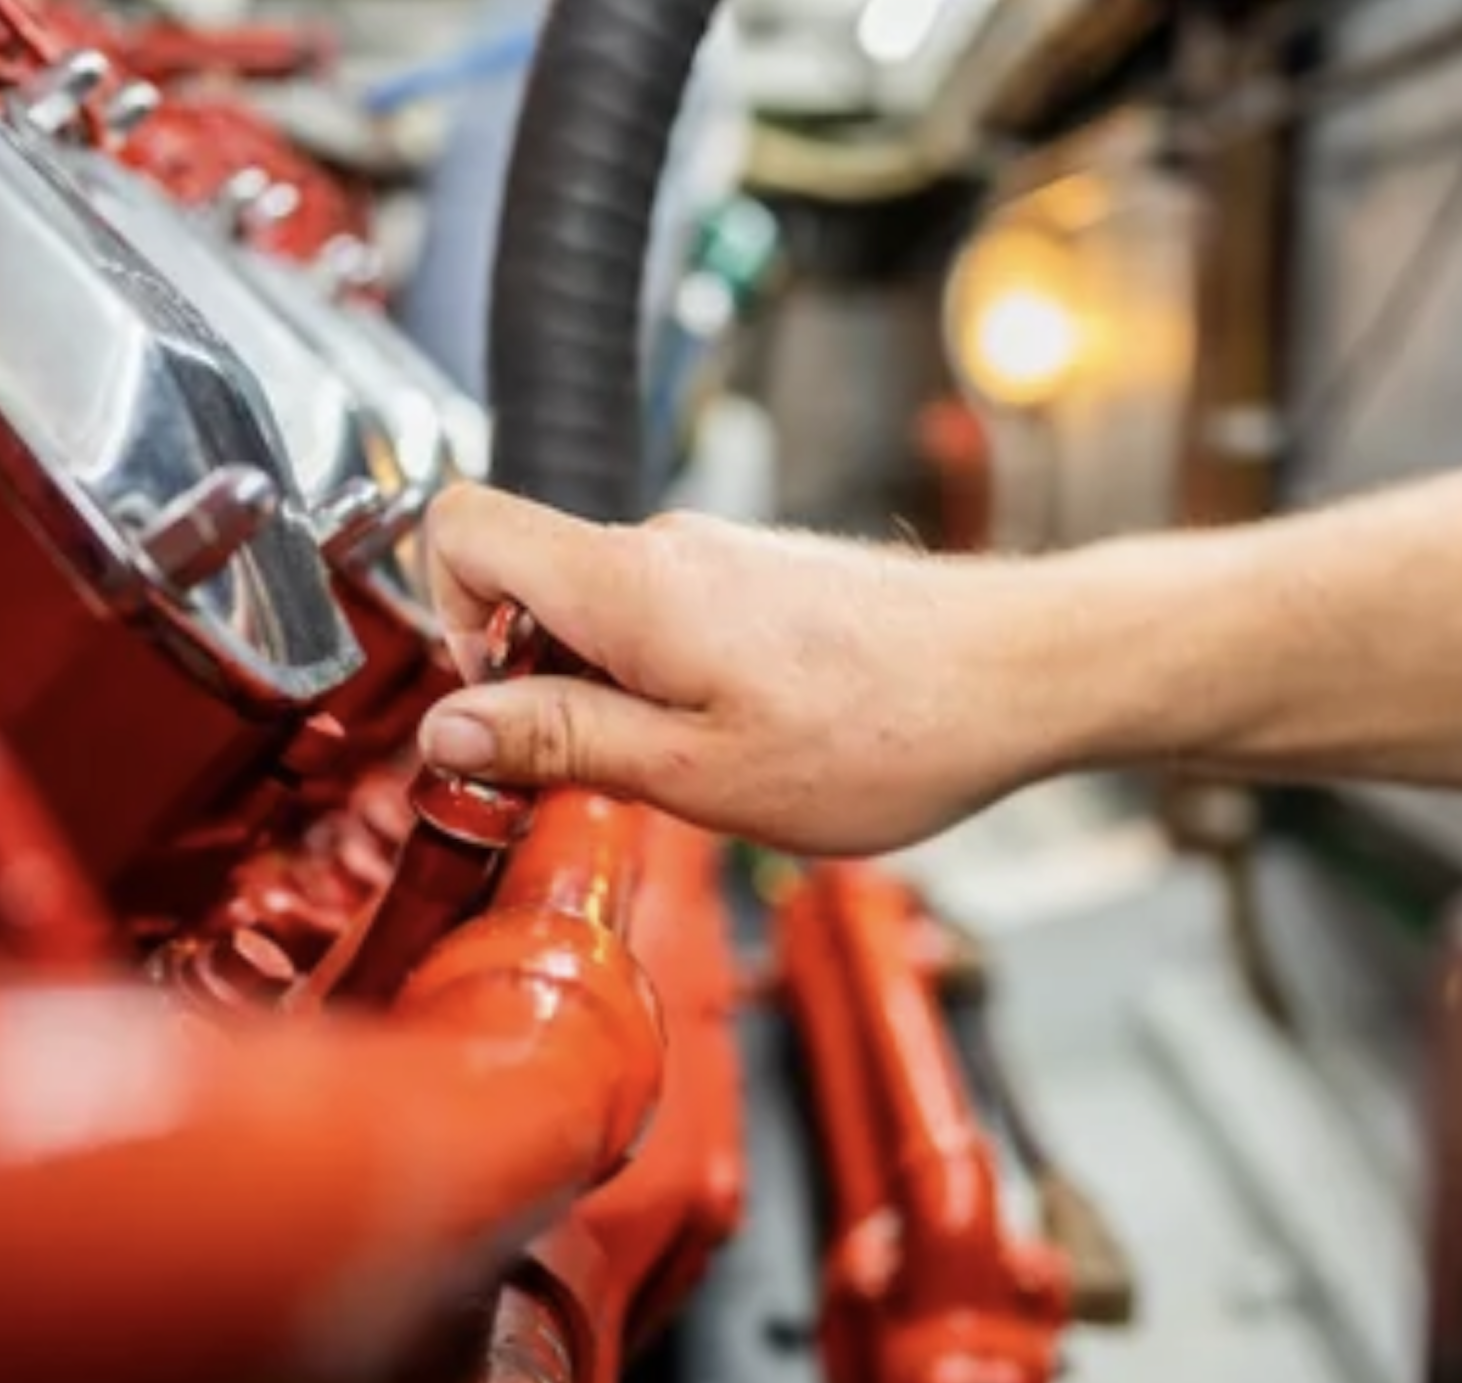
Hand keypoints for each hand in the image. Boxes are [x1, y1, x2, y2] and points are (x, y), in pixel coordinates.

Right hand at [412, 486, 1053, 854]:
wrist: (1017, 678)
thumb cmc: (884, 731)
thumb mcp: (697, 775)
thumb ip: (560, 742)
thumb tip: (446, 730)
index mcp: (629, 583)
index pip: (458, 528)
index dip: (444, 620)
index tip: (495, 713)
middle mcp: (663, 546)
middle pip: (525, 582)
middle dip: (532, 682)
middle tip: (602, 771)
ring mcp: (713, 555)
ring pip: (598, 611)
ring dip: (608, 692)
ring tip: (696, 764)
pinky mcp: (756, 577)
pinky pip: (661, 618)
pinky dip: (667, 681)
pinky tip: (743, 739)